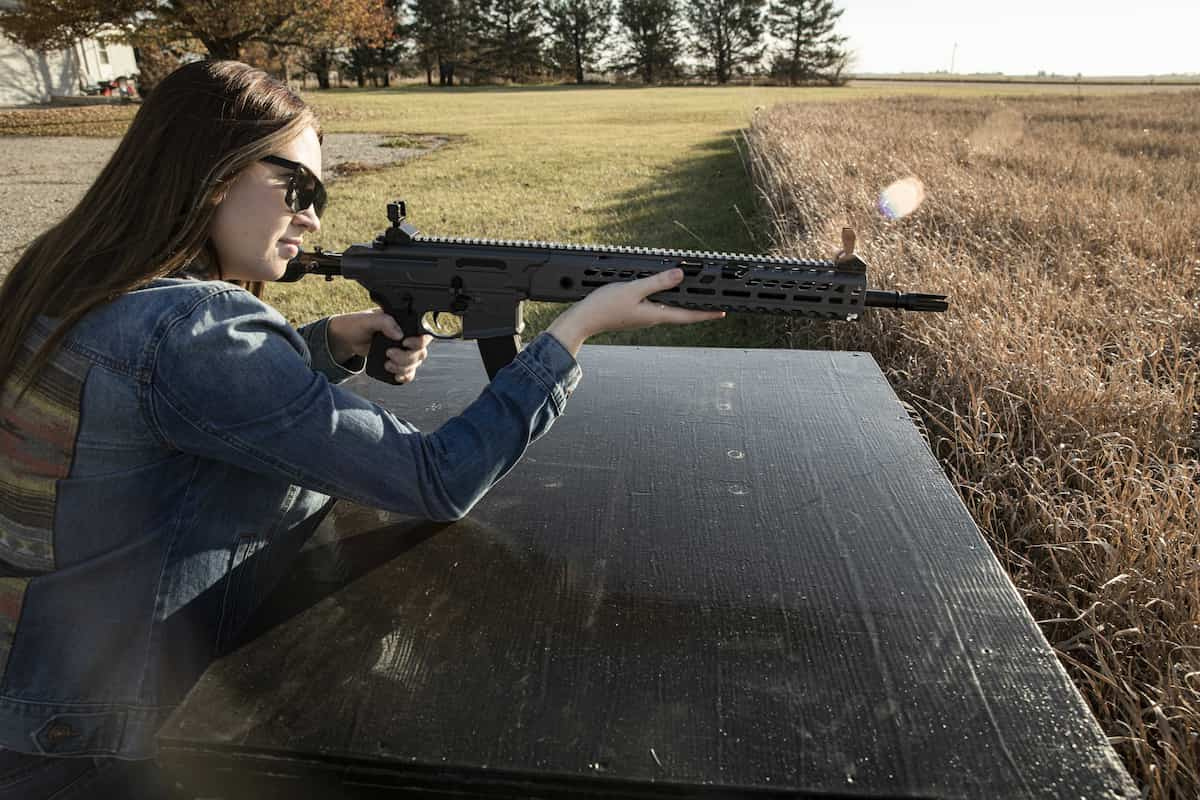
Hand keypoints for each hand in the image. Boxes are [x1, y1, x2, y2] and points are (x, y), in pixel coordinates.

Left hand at [326, 309, 432, 381]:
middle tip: (389, 354)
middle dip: (406, 357)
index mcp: (404, 323)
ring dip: (403, 368)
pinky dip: (405, 376)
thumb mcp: (369, 319)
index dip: (418, 342)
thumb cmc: (357, 324)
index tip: (404, 343)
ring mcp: (403, 351)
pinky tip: (396, 375)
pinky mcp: (398, 362)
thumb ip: (385, 322)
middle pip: (421, 352)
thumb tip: (400, 334)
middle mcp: (407, 338)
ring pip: (415, 364)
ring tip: (387, 364)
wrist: (347, 338)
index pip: (424, 334)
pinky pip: (409, 372)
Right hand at [546, 269, 724, 356]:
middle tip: (713, 301)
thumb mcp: (633, 290)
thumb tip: (680, 275)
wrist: (583, 320)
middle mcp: (652, 317)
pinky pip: (656, 305)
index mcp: (656, 315)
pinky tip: (664, 290)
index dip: (707, 314)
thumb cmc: (605, 307)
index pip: (688, 316)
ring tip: (694, 294)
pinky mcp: (634, 313)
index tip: (723, 312)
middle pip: (681, 312)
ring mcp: (643, 316)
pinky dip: (665, 298)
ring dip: (682, 302)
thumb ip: (657, 282)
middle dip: (698, 307)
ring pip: (668, 308)